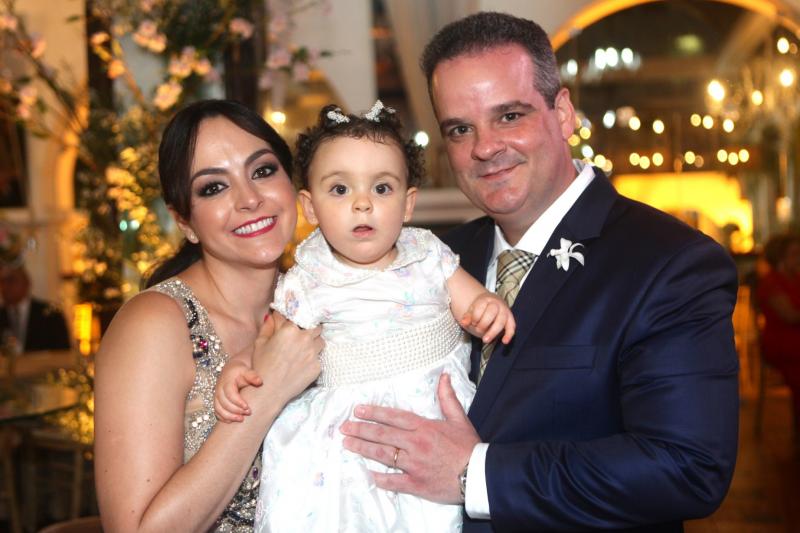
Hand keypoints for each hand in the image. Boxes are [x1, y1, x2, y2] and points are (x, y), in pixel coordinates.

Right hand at [214, 356, 262, 422]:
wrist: (232, 369)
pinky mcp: (217, 401)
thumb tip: (260, 381)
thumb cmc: (241, 371)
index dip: (238, 402)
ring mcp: (217, 396)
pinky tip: (231, 421)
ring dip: (229, 416)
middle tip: (248, 413)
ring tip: (241, 419)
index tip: (247, 407)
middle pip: (224, 403)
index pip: (230, 394)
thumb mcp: (247, 371)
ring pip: (218, 409)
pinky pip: (216, 411)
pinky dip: (223, 417)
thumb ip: (252, 376)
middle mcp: (219, 389)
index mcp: (226, 382)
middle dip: (235, 410)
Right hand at [252, 312, 322, 404]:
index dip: (289, 318)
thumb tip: (272, 316)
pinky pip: (319, 357)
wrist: (269, 391)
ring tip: (304, 348)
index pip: (294, 315)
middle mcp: (304, 338)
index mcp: (290, 329)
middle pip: (314, 325)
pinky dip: (313, 357)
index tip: (287, 320)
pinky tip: (302, 363)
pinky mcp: (317, 366)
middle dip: (308, 327)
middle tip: (301, 333)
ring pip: (320, 340)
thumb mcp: (260, 343)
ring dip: (314, 341)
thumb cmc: (262, 366)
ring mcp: (313, 353)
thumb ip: (268, 326)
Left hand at [340, 373, 479, 503]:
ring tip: (347, 444)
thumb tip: (443, 376)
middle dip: (360, 430)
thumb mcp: (459, 418)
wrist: (479, 475)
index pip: (393, 417)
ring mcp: (414, 465)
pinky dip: (379, 478)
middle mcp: (415, 444)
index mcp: (424, 427)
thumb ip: (447, 398)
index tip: (358, 410)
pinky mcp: (416, 483)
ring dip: (362, 449)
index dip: (374, 413)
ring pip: (383, 455)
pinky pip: (393, 481)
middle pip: (382, 435)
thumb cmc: (468, 447)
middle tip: (343, 428)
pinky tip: (366, 474)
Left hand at [460, 293, 515, 343]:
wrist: (491, 303)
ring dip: (493, 332)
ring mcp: (505, 311)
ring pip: (501, 321)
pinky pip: (512, 327)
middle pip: (492, 313)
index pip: (481, 307)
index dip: (475, 316)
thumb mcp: (472, 311)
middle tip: (477, 330)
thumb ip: (468, 316)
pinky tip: (504, 341)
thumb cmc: (480, 309)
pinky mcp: (510, 319)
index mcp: (486, 299)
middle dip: (483, 324)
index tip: (472, 322)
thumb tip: (464, 322)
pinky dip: (509, 334)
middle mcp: (497, 304)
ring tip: (485, 340)